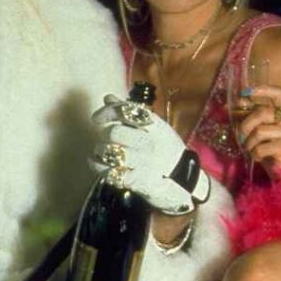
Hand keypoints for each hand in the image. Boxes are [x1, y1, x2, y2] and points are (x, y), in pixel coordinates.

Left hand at [91, 94, 210, 213]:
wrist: (183, 182)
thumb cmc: (165, 151)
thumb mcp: (155, 129)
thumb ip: (130, 113)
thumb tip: (108, 98)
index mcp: (156, 127)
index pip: (128, 112)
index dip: (108, 112)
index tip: (97, 118)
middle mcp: (150, 144)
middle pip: (115, 133)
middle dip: (105, 135)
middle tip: (106, 139)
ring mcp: (145, 164)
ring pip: (111, 153)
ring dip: (100, 151)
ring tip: (101, 152)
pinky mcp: (137, 182)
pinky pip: (110, 172)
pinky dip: (98, 167)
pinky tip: (97, 163)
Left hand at [236, 84, 280, 174]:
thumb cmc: (270, 146)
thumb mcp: (260, 128)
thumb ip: (249, 115)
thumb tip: (230, 104)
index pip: (278, 94)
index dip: (262, 90)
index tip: (245, 93)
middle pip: (262, 112)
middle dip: (245, 125)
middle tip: (240, 136)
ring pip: (259, 131)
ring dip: (249, 142)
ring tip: (251, 148)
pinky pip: (260, 148)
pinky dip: (254, 154)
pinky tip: (259, 156)